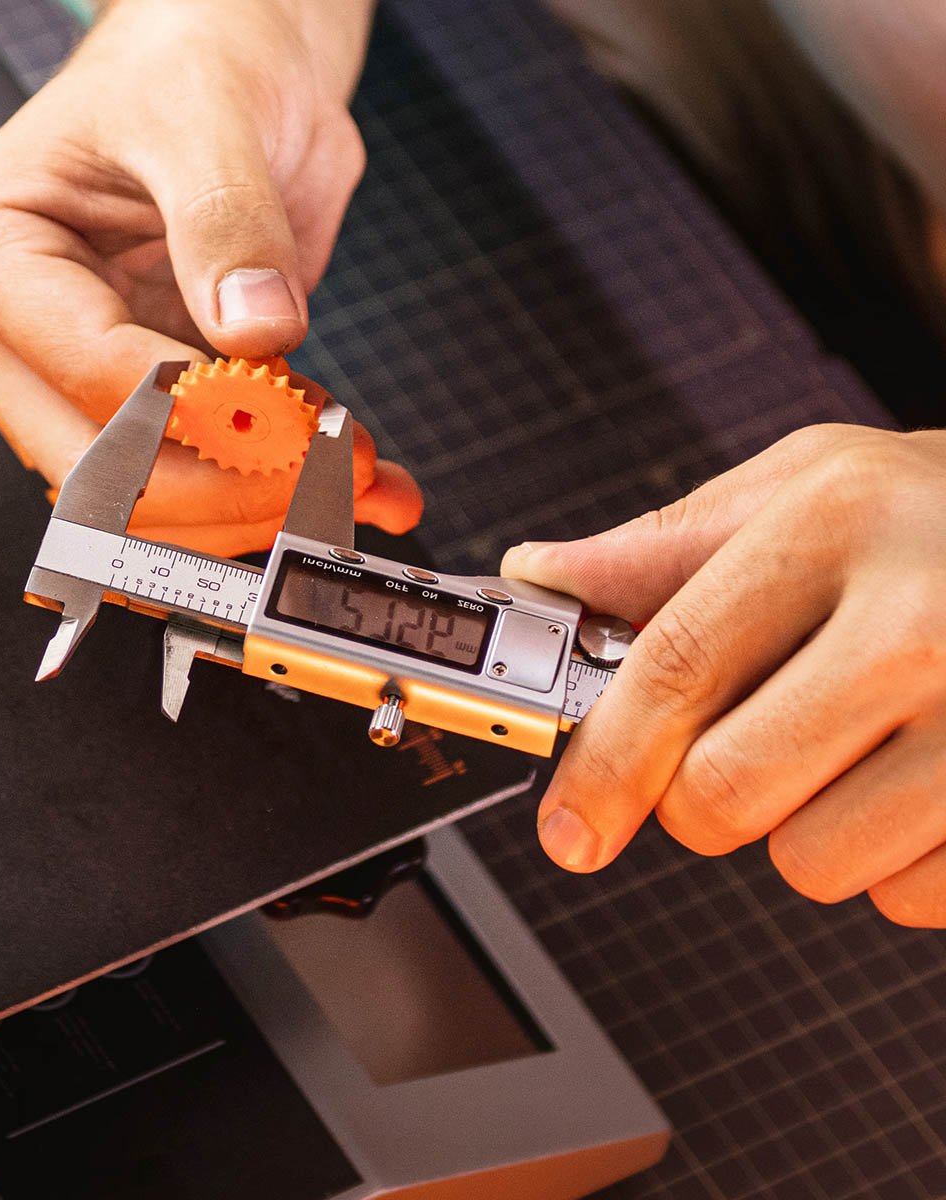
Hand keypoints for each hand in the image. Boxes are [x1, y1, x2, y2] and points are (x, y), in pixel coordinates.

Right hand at [0, 0, 420, 556]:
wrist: (235, 70)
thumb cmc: (191, 65)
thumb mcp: (206, 117)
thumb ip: (225, 220)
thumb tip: (256, 330)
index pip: (93, 373)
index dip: (204, 415)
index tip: (300, 423)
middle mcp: (23, 338)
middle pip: (109, 470)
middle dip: (229, 488)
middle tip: (337, 471)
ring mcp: (86, 381)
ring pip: (157, 498)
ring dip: (264, 507)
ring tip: (365, 476)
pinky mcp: (157, 405)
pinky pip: (210, 477)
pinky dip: (290, 493)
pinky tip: (372, 487)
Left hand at [502, 424, 945, 926]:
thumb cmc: (941, 513)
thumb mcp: (810, 485)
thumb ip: (667, 546)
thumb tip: (544, 571)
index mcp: (837, 526)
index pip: (676, 669)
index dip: (604, 761)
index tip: (570, 824)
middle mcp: (922, 625)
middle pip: (727, 791)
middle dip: (700, 797)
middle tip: (742, 747)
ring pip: (816, 862)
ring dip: (810, 823)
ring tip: (862, 738)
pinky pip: (909, 896)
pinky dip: (896, 855)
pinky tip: (927, 774)